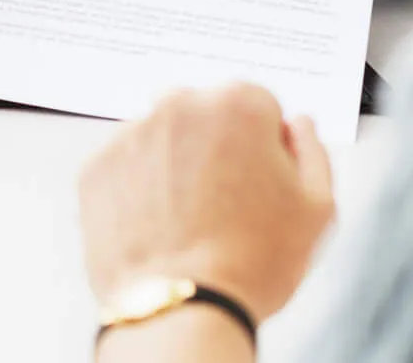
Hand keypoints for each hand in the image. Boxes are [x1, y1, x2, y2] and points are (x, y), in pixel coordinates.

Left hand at [79, 85, 334, 324]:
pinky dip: (138, 187)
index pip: (257, 105)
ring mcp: (131, 133)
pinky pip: (125, 165)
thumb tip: (297, 125)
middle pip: (204, 113)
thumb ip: (312, 151)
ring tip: (190, 220)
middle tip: (226, 203)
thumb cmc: (254, 263)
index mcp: (237, 104)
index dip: (264, 146)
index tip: (261, 180)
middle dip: (216, 145)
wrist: (186, 309)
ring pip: (162, 138)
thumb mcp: (317, 208)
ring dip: (175, 163)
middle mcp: (178, 104)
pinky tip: (159, 224)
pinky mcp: (96, 165)